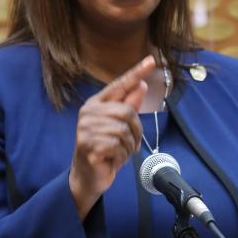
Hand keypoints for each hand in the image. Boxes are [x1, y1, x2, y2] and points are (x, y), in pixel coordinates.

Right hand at [69, 55, 153, 219]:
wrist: (88, 176)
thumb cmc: (105, 149)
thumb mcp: (120, 127)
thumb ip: (128, 105)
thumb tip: (141, 85)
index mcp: (96, 103)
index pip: (120, 84)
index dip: (136, 72)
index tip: (151, 60)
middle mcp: (88, 112)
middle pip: (127, 111)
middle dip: (135, 131)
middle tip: (129, 144)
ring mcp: (86, 128)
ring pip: (124, 130)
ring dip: (128, 146)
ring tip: (118, 153)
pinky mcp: (89, 145)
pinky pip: (118, 145)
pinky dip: (121, 156)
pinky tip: (112, 159)